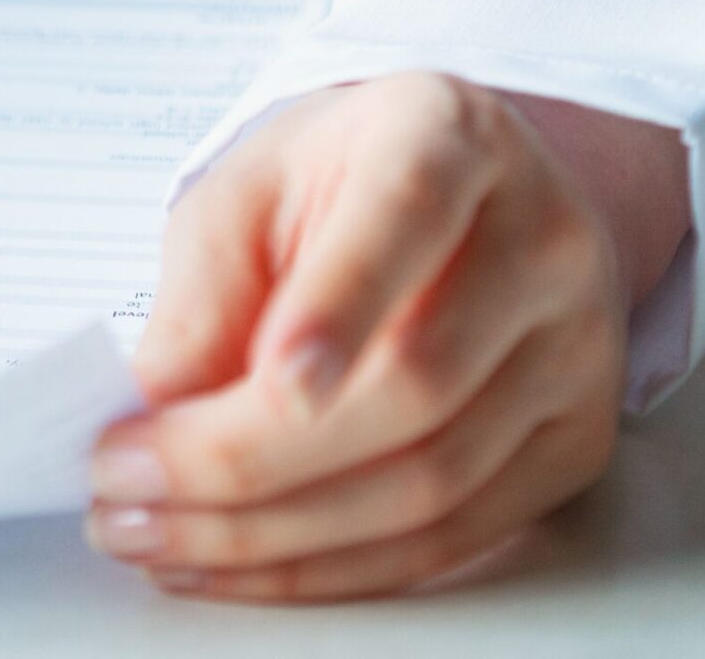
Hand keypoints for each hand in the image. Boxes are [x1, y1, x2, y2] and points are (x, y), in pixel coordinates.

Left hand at [85, 73, 689, 602]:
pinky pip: (453, 539)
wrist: (449, 201)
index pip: (408, 213)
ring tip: (157, 536)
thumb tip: (156, 412)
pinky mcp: (575, 444)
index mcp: (450, 135)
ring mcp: (576, 349)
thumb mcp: (245, 193)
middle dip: (253, 456)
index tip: (275, 380)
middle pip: (415, 381)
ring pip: (433, 482)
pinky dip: (332, 568)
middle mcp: (541, 239)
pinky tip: (239, 564)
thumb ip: (204, 292)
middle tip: (128, 482)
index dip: (344, 303)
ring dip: (277, 534)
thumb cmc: (332, 187)